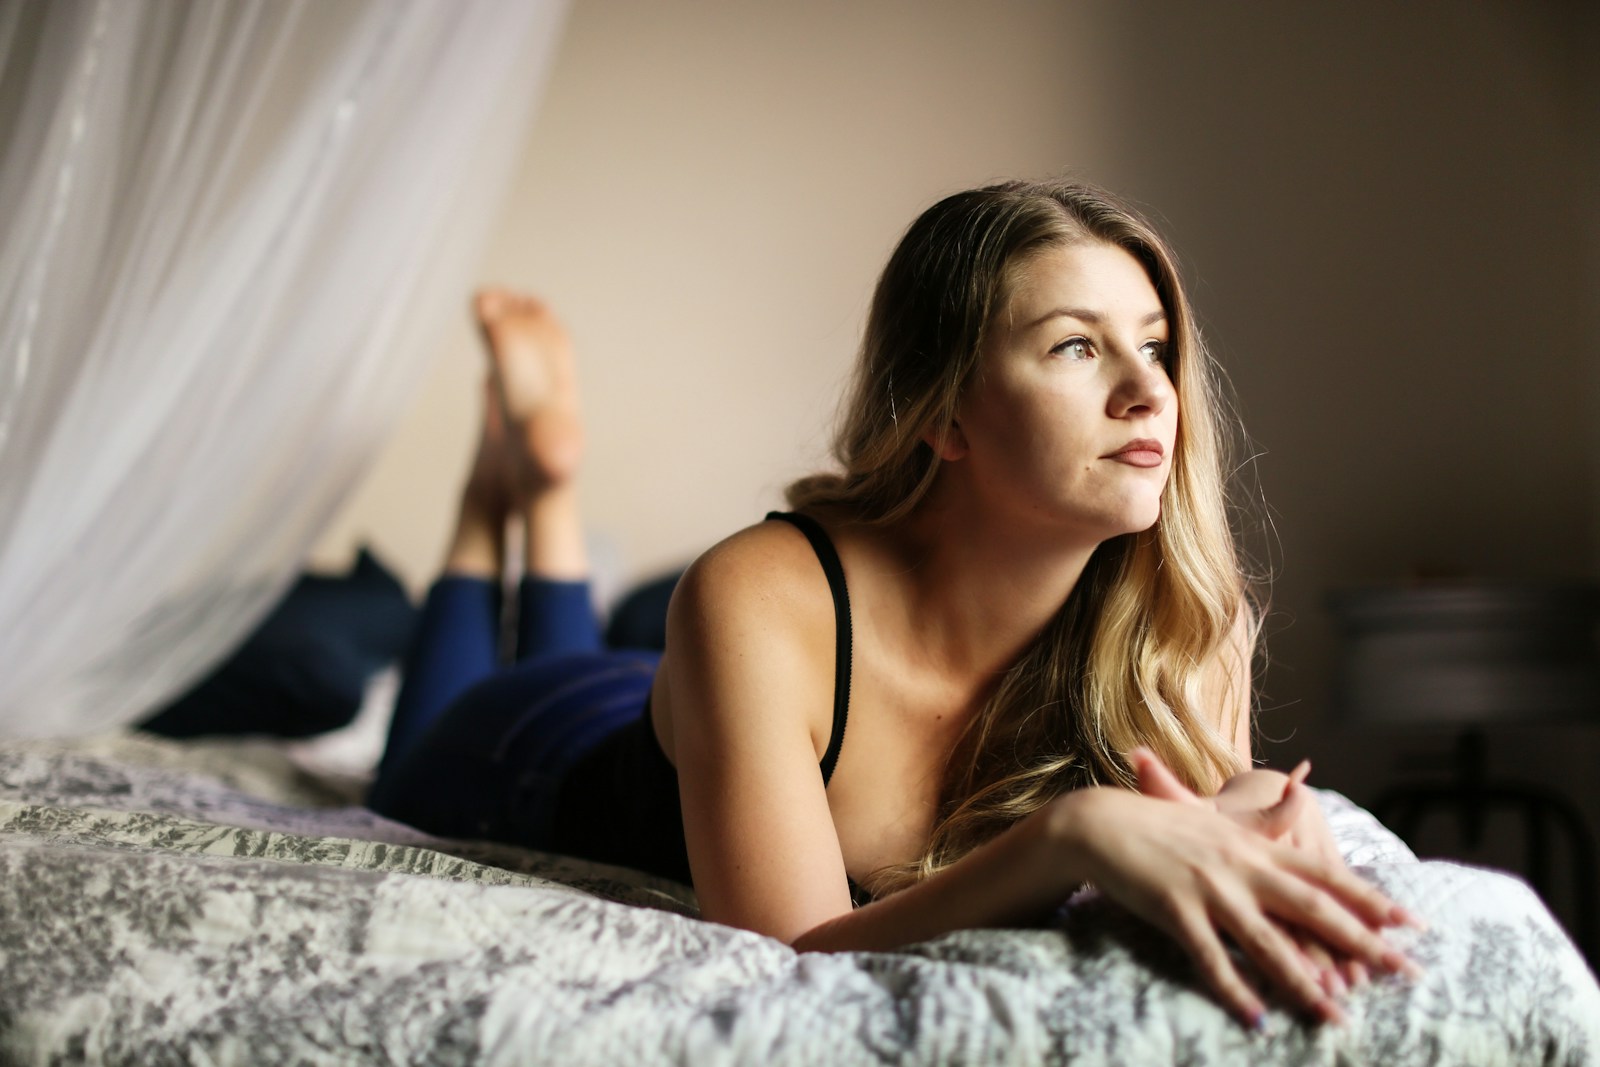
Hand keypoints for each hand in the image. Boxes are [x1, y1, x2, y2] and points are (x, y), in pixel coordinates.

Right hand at [1135, 751, 1420, 991]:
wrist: (1101, 822)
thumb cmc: (1162, 824)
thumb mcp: (1219, 818)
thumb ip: (1265, 818)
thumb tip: (1301, 791)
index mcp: (1255, 847)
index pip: (1325, 876)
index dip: (1370, 900)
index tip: (1412, 924)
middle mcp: (1241, 867)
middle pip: (1313, 910)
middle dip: (1363, 944)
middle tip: (1404, 974)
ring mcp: (1209, 890)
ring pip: (1268, 944)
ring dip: (1305, 984)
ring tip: (1338, 1017)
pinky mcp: (1175, 910)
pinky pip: (1212, 960)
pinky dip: (1235, 991)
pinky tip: (1258, 1019)